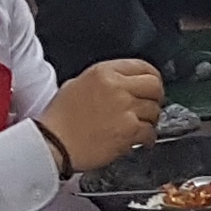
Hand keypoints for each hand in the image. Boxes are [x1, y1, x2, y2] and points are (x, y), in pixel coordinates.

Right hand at [44, 59, 167, 172]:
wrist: (54, 144)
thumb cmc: (59, 119)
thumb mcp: (76, 84)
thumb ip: (103, 80)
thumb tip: (121, 84)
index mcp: (104, 72)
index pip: (142, 66)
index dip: (152, 77)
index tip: (152, 85)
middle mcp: (117, 87)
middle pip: (155, 86)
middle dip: (156, 96)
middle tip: (151, 105)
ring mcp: (124, 109)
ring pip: (154, 110)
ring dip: (151, 119)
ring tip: (141, 125)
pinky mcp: (128, 131)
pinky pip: (150, 132)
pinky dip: (147, 138)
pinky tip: (141, 141)